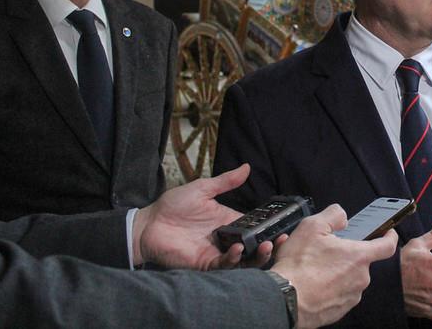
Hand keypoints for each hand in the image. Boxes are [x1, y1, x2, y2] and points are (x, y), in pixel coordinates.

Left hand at [132, 164, 273, 268]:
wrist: (149, 223)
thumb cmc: (173, 205)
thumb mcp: (203, 189)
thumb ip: (226, 181)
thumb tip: (247, 167)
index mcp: (228, 221)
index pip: (255, 227)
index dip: (269, 228)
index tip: (282, 225)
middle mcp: (226, 239)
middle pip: (254, 247)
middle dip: (269, 246)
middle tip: (279, 239)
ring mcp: (217, 252)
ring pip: (244, 260)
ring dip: (257, 256)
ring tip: (264, 246)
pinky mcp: (205, 263)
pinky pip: (224, 265)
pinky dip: (233, 259)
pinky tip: (237, 249)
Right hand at [270, 204, 397, 328]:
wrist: (286, 300)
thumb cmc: (299, 267)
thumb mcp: (313, 227)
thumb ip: (333, 216)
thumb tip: (342, 216)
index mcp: (359, 256)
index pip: (386, 245)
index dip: (389, 236)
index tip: (388, 232)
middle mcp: (360, 278)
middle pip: (359, 261)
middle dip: (343, 255)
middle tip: (323, 252)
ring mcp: (351, 296)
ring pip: (347, 278)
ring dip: (334, 272)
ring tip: (312, 268)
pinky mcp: (339, 311)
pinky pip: (338, 294)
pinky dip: (328, 288)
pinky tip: (311, 283)